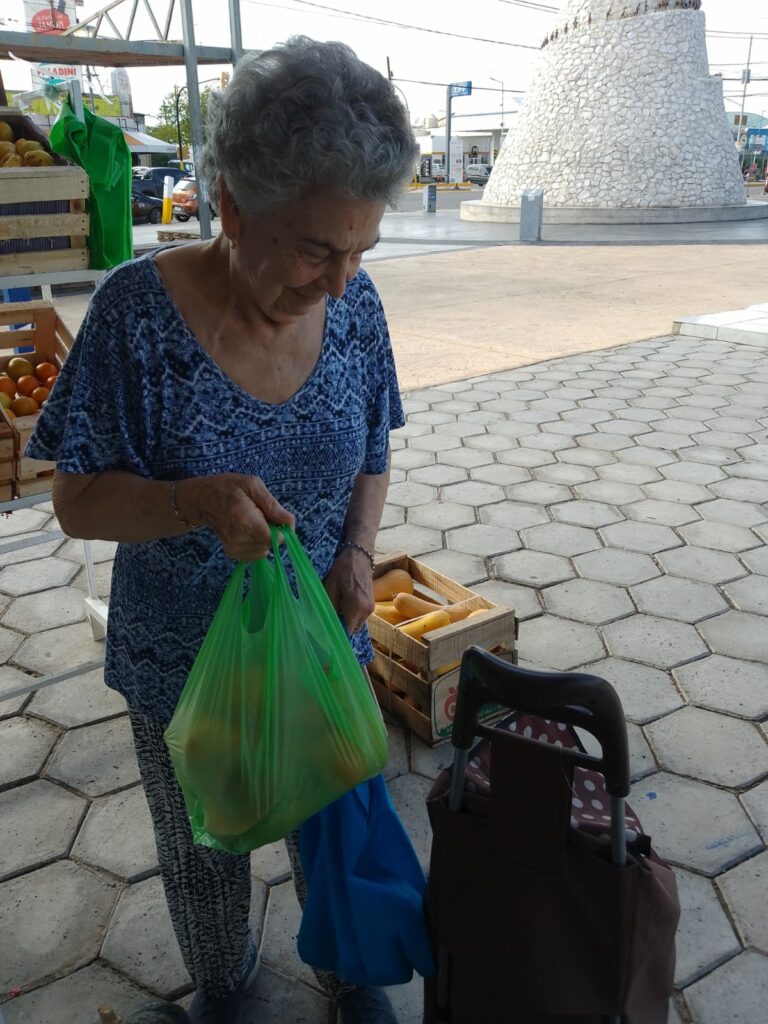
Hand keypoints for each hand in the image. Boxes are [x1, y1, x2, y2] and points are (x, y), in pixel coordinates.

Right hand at [176, 473, 293, 559]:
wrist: (202, 500)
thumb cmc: (228, 488)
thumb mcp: (252, 485)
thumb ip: (272, 504)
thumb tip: (289, 521)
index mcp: (246, 521)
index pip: (276, 539)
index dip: (283, 529)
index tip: (278, 517)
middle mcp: (239, 540)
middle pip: (272, 544)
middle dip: (273, 530)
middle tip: (261, 514)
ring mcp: (235, 549)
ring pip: (266, 550)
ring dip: (264, 536)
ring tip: (252, 520)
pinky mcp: (233, 554)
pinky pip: (257, 553)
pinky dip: (257, 542)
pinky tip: (248, 529)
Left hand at [324, 546, 374, 634]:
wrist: (359, 555)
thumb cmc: (343, 569)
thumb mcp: (331, 588)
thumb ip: (330, 608)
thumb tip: (327, 623)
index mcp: (356, 608)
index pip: (347, 632)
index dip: (336, 634)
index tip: (326, 632)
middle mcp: (366, 611)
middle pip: (352, 630)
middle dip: (341, 626)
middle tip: (329, 618)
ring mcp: (371, 608)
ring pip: (356, 623)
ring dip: (347, 620)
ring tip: (337, 608)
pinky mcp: (371, 604)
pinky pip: (360, 616)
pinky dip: (352, 614)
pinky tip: (344, 603)